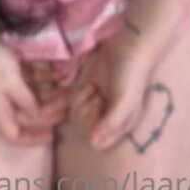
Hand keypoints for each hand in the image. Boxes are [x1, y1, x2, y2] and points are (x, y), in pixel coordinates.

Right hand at [0, 40, 68, 146]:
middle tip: (67, 108)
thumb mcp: (13, 83)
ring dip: (48, 95)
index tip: (52, 134)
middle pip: (27, 116)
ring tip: (66, 90)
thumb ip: (27, 101)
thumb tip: (37, 116)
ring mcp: (5, 90)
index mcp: (1, 113)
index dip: (34, 138)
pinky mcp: (8, 76)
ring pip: (30, 98)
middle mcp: (2, 105)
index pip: (16, 136)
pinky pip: (28, 82)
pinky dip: (42, 79)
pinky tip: (57, 73)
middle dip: (48, 114)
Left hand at [69, 37, 152, 151]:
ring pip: (75, 114)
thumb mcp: (125, 100)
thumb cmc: (130, 75)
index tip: (98, 109)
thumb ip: (112, 122)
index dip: (92, 128)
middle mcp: (107, 118)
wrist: (128, 46)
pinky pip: (69, 101)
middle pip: (82, 129)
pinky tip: (58, 102)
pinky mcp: (86, 90)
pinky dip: (61, 101)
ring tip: (93, 88)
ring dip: (80, 100)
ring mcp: (96, 104)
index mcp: (120, 126)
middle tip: (97, 95)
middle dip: (85, 111)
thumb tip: (94, 143)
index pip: (97, 143)